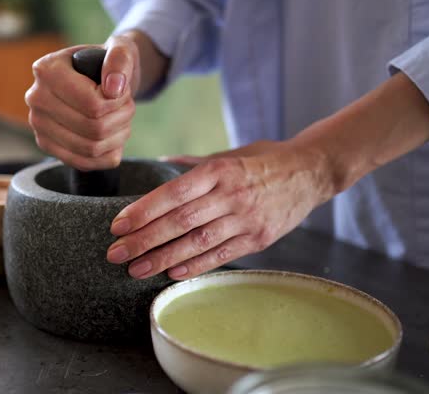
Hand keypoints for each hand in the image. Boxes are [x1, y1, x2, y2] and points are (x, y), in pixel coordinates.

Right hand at [25, 36, 140, 169]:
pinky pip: (83, 164)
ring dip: (117, 137)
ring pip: (90, 148)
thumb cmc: (108, 64)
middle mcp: (36, 98)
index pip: (92, 104)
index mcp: (48, 70)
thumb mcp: (121, 50)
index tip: (122, 91)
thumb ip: (120, 59)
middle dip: (121, 119)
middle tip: (127, 107)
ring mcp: (38, 124)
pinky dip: (107, 155)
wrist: (97, 79)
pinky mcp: (45, 145)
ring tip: (122, 120)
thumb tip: (113, 88)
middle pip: (93, 128)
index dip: (118, 102)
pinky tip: (113, 138)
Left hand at [107, 140, 333, 279]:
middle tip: (116, 253)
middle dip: (144, 239)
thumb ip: (194, 164)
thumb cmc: (263, 161)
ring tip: (135, 270)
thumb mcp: (229, 154)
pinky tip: (172, 274)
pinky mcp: (259, 238)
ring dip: (163, 259)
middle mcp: (231, 195)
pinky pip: (222, 255)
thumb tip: (161, 161)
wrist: (312, 171)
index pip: (173, 193)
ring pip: (198, 243)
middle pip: (180, 221)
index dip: (144, 210)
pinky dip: (196, 266)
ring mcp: (246, 219)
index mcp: (219, 171)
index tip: (118, 225)